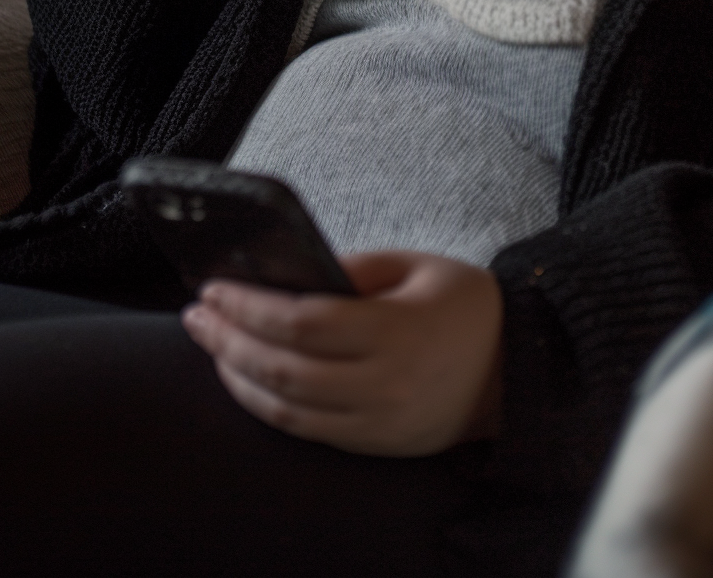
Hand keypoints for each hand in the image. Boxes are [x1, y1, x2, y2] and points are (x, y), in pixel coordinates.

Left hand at [181, 252, 503, 455]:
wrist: (516, 370)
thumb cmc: (466, 306)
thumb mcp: (417, 265)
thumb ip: (354, 267)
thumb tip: (289, 274)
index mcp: (396, 334)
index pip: (301, 324)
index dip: (250, 307)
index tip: (214, 288)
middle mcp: (383, 387)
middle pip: (282, 369)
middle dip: (228, 340)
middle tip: (196, 315)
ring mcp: (377, 425)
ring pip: (285, 409)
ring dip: (237, 376)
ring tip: (211, 343)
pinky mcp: (374, 447)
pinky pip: (306, 431)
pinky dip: (266, 405)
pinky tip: (245, 377)